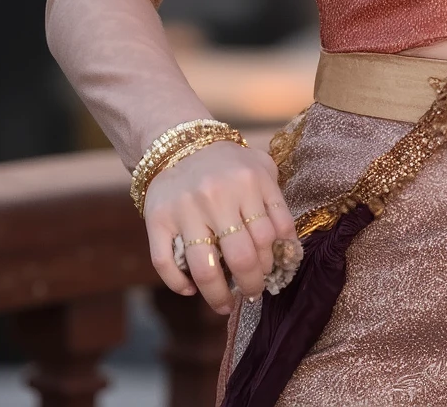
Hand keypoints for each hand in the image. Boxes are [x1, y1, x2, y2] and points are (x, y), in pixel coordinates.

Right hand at [145, 138, 296, 313]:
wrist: (179, 141)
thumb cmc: (226, 161)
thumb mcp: (260, 167)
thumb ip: (277, 200)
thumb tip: (289, 247)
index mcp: (249, 181)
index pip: (269, 237)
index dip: (271, 263)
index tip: (269, 274)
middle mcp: (218, 195)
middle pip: (242, 258)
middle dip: (251, 286)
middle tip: (251, 293)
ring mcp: (186, 209)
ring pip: (205, 269)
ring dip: (218, 297)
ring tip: (225, 304)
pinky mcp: (158, 220)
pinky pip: (166, 264)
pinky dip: (179, 285)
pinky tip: (190, 290)